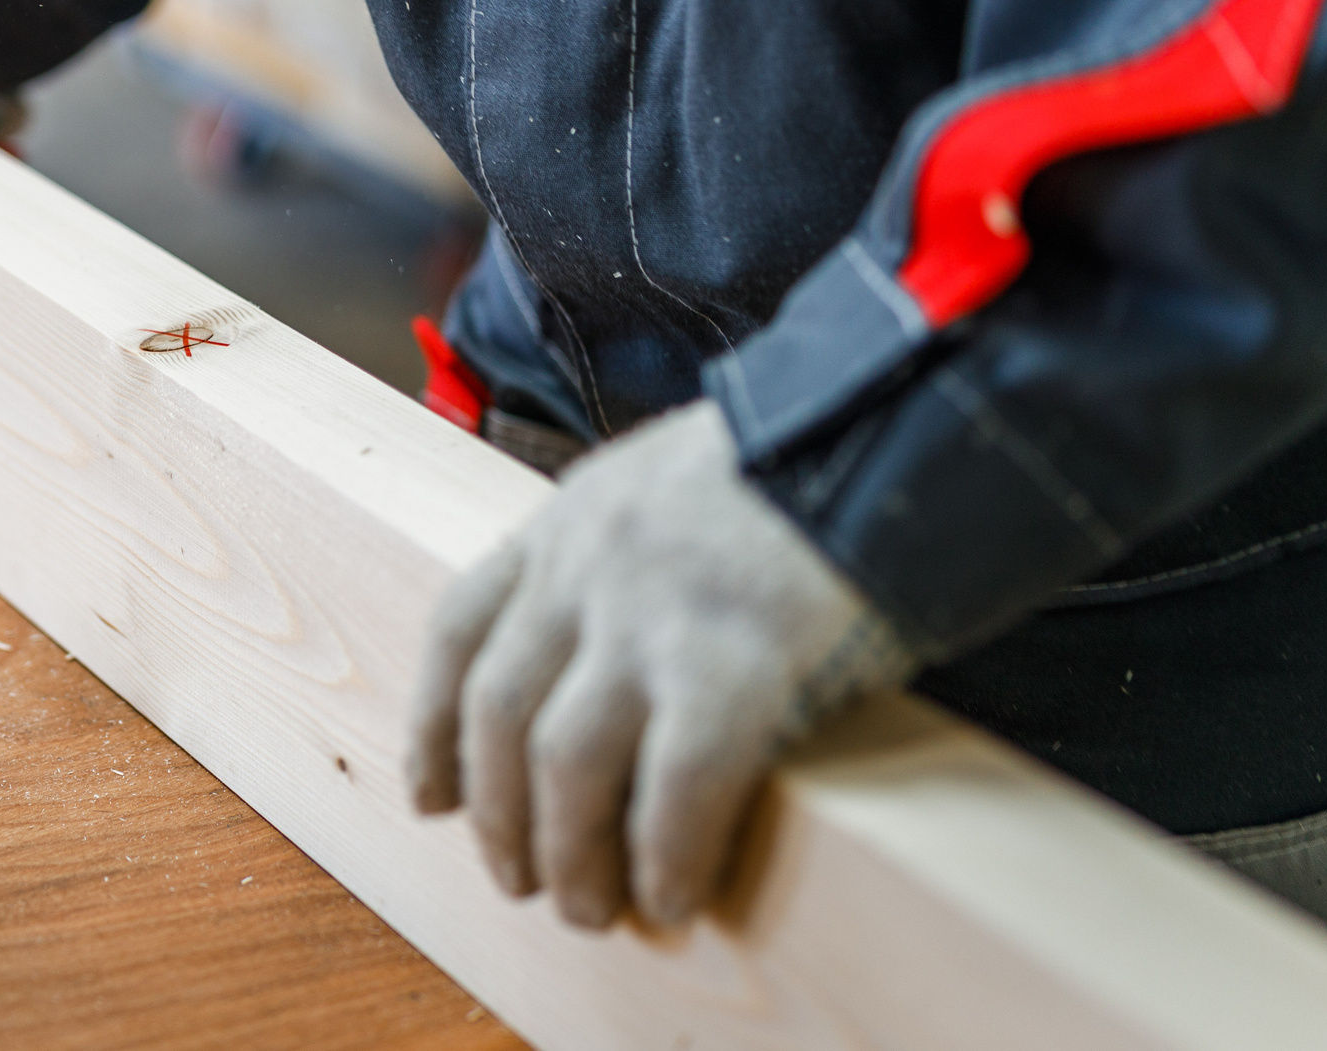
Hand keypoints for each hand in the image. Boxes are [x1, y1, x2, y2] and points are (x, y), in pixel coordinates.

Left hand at [407, 400, 912, 929]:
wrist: (895, 419)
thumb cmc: (805, 455)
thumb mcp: (672, 477)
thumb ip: (623, 549)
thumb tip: (608, 649)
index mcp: (571, 516)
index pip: (461, 627)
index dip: (433, 723)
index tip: (430, 794)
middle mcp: (590, 566)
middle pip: (498, 712)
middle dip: (496, 813)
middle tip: (518, 878)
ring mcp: (654, 618)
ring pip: (562, 764)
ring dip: (567, 854)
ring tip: (591, 907)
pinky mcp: (734, 666)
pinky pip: (673, 792)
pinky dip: (666, 855)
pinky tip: (676, 893)